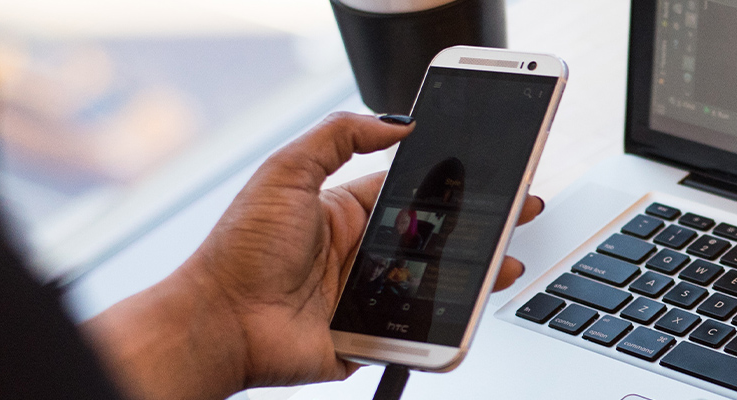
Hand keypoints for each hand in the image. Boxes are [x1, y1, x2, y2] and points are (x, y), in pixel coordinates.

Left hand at [83, 112, 544, 399]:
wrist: (220, 322)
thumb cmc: (240, 251)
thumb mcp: (285, 171)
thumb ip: (338, 136)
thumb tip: (395, 122)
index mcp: (344, 213)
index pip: (411, 193)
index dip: (451, 185)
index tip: (487, 176)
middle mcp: (359, 254)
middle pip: (434, 240)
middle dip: (478, 229)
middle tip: (516, 216)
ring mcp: (366, 297)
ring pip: (435, 285)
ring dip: (473, 276)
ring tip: (505, 265)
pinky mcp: (368, 337)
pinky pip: (416, 331)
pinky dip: (443, 326)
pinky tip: (468, 310)